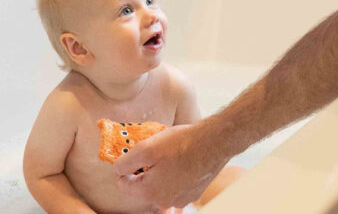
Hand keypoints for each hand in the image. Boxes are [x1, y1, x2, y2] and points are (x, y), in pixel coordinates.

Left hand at [113, 121, 228, 207]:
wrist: (216, 141)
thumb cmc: (182, 143)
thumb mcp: (148, 147)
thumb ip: (126, 161)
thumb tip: (117, 169)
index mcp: (150, 192)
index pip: (123, 184)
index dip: (126, 167)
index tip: (136, 153)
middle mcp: (164, 201)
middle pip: (144, 186)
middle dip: (146, 169)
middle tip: (157, 151)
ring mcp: (182, 199)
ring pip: (161, 186)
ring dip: (162, 172)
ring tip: (172, 153)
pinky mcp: (195, 192)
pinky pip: (178, 185)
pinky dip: (177, 174)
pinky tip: (185, 159)